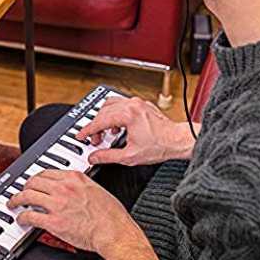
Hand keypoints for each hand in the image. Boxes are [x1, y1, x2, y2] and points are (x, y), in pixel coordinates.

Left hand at [7, 170, 157, 259]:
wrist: (114, 231)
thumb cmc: (111, 214)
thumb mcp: (95, 188)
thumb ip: (80, 185)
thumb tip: (73, 188)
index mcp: (74, 177)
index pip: (47, 171)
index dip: (37, 176)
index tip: (34, 181)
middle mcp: (63, 187)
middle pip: (34, 180)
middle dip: (24, 185)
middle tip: (21, 190)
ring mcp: (57, 203)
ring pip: (28, 195)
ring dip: (17, 199)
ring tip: (13, 202)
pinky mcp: (54, 221)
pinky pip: (31, 215)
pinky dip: (22, 216)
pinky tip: (20, 219)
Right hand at [76, 96, 198, 165]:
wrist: (178, 141)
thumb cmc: (160, 146)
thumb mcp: (130, 156)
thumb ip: (108, 156)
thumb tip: (94, 157)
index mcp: (127, 115)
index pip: (99, 121)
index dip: (87, 130)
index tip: (81, 136)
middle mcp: (131, 105)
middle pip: (103, 111)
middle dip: (96, 126)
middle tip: (94, 139)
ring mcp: (137, 103)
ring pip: (111, 104)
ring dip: (104, 117)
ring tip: (105, 132)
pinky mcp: (141, 104)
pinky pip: (121, 103)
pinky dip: (114, 113)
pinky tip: (117, 126)